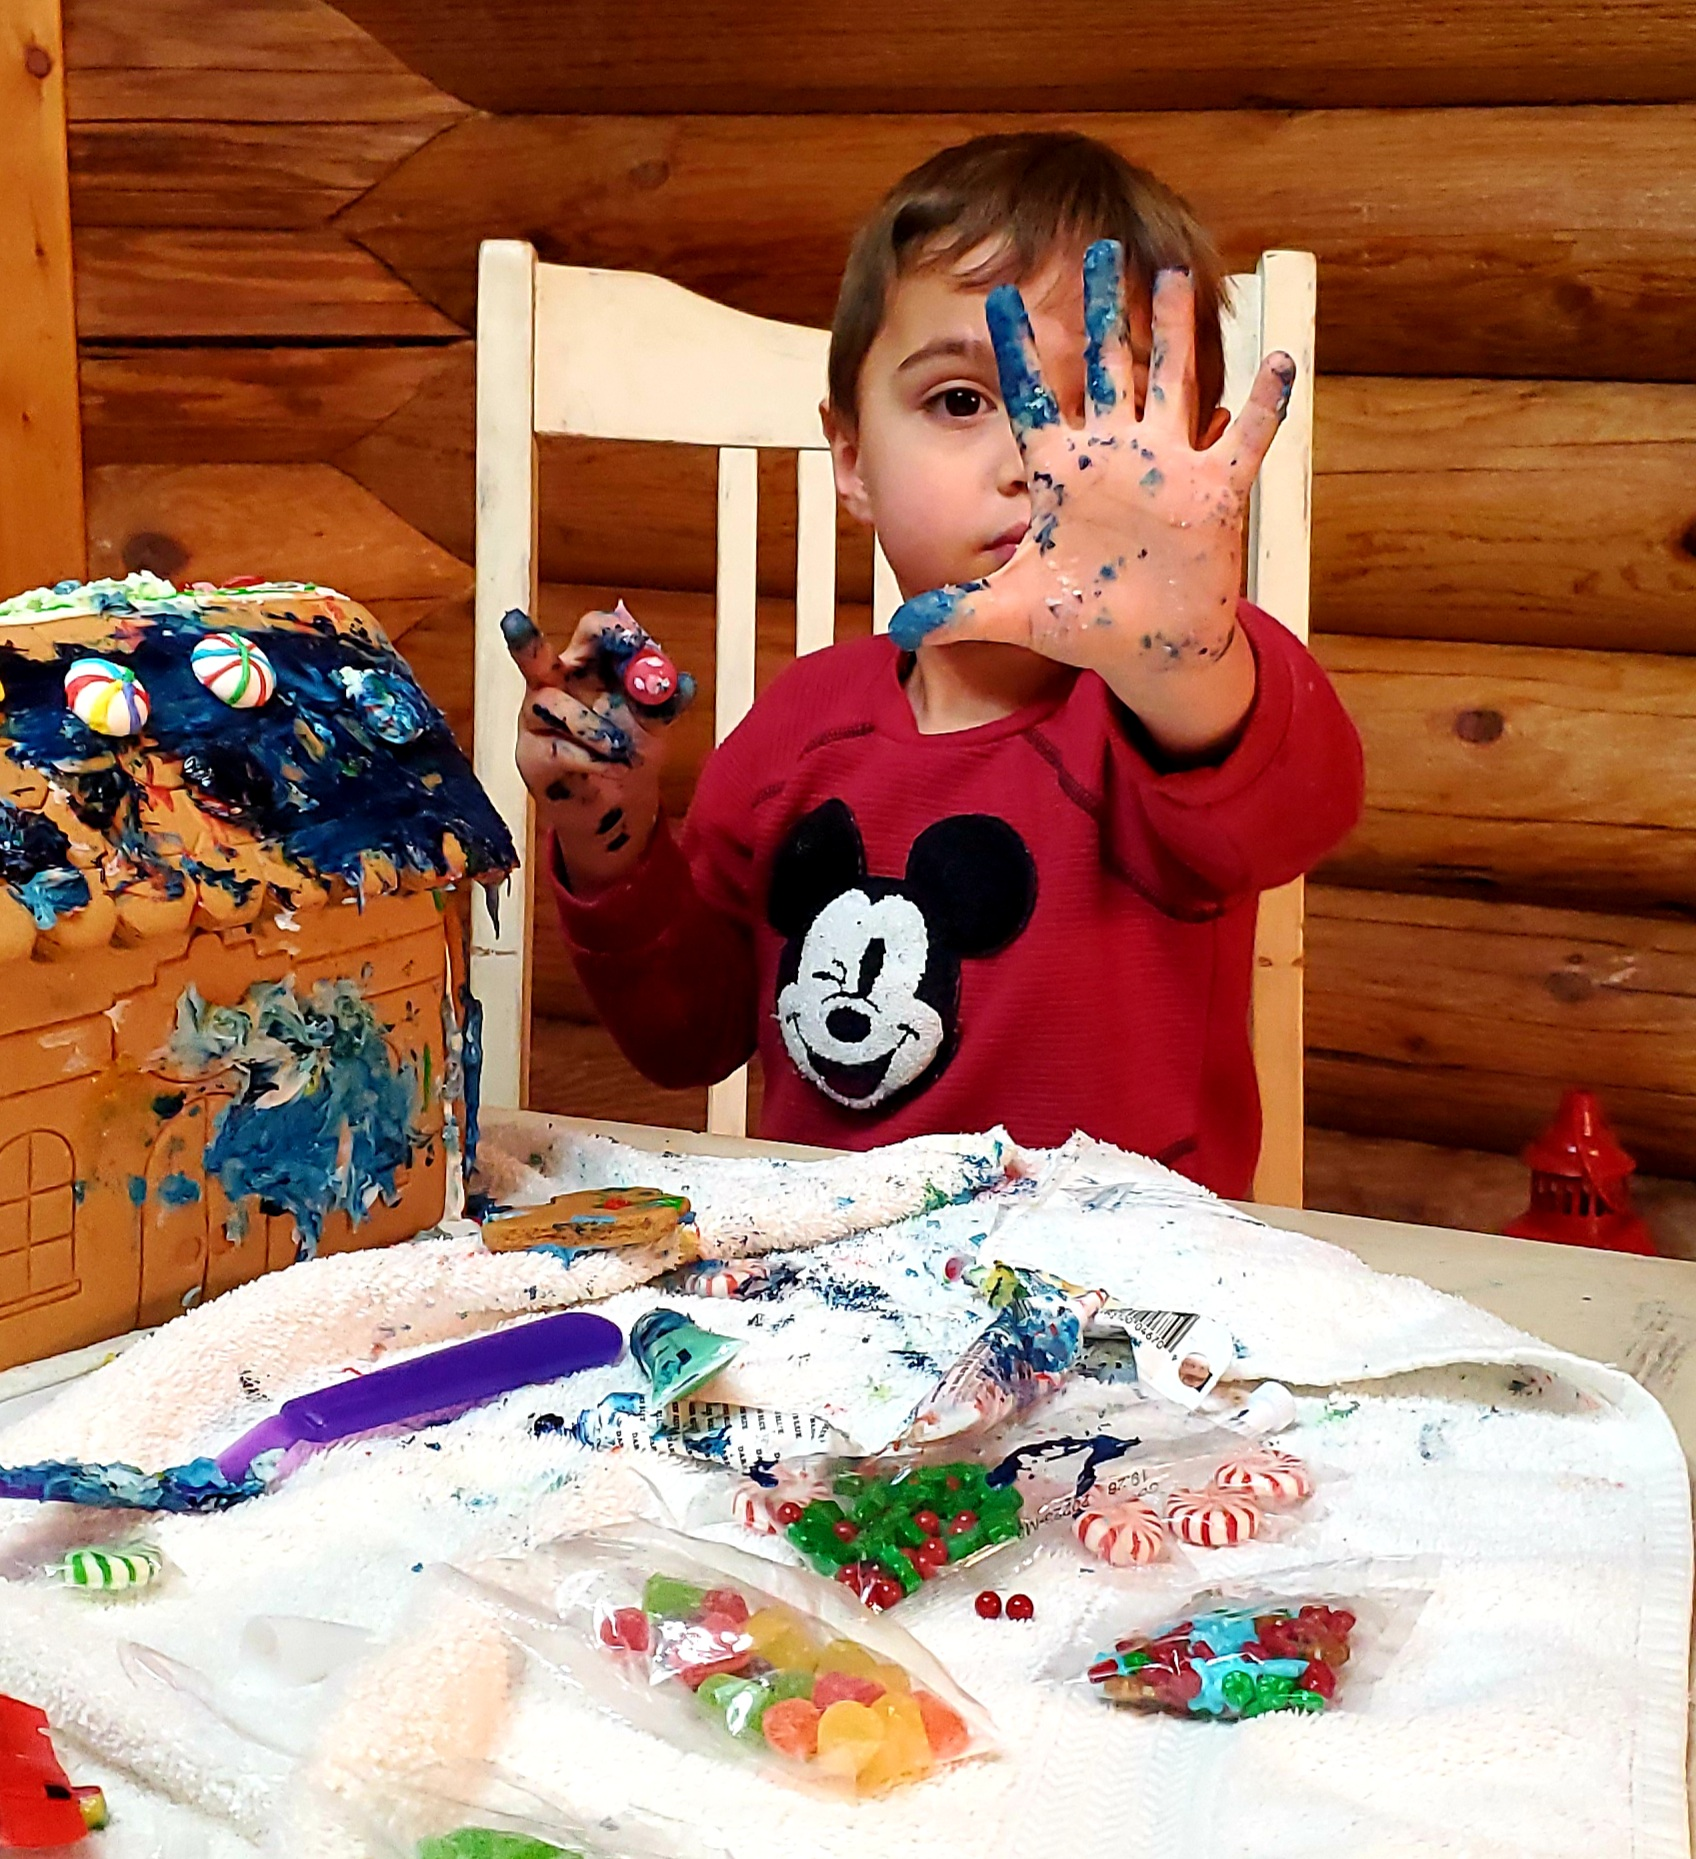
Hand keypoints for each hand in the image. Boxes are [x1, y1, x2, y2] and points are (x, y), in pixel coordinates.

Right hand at [505, 603, 694, 895]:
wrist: (618, 802)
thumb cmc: (630, 748)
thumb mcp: (655, 723)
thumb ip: (664, 702)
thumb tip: (684, 683)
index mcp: (588, 665)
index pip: (591, 631)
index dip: (610, 630)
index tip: (635, 641)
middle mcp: (553, 684)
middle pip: (535, 654)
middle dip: (528, 641)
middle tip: (526, 632)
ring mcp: (535, 719)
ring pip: (555, 707)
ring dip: (598, 729)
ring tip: (625, 752)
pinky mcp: (532, 756)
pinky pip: (562, 751)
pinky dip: (597, 762)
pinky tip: (616, 769)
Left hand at [888, 241, 1295, 750]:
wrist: (1141, 648)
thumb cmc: (1080, 620)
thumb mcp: (1013, 611)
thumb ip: (957, 612)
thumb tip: (898, 624)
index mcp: (1061, 472)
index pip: (1032, 397)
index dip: (1017, 350)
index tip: (996, 297)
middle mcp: (1114, 455)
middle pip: (1106, 366)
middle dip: (1102, 310)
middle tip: (1100, 249)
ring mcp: (1167, 467)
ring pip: (1170, 381)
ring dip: (1172, 331)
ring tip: (1169, 274)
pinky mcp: (1214, 493)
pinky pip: (1244, 439)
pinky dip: (1264, 404)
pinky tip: (1277, 359)